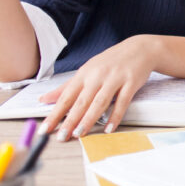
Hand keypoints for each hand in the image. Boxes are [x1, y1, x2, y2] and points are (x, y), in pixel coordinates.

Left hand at [38, 35, 157, 140]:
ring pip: (100, 102)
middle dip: (70, 120)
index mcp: (84, 74)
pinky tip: (108, 128)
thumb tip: (44, 99)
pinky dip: (115, 116)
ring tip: (79, 134)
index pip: (66, 97)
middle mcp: (98, 75)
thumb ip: (66, 87)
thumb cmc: (111, 62)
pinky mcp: (131, 82)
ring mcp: (115, 78)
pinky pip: (122, 102)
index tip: (45, 129)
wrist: (140, 49)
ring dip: (89, 119)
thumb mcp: (87, 71)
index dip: (55, 114)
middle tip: (62, 137)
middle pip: (81, 101)